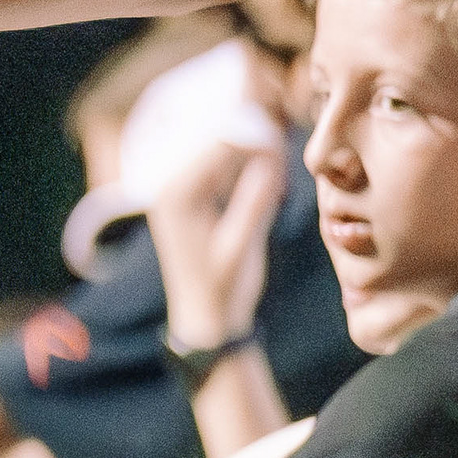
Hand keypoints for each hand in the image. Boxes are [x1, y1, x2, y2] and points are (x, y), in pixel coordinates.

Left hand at [151, 137, 286, 352]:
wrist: (204, 317)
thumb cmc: (223, 288)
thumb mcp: (242, 246)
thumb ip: (254, 202)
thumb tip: (270, 160)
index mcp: (176, 196)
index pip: (218, 145)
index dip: (257, 140)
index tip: (288, 151)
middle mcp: (169, 188)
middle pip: (217, 142)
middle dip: (254, 143)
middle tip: (287, 162)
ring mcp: (176, 193)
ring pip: (218, 153)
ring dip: (250, 155)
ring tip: (279, 175)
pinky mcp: (189, 200)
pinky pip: (218, 169)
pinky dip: (243, 169)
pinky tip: (268, 181)